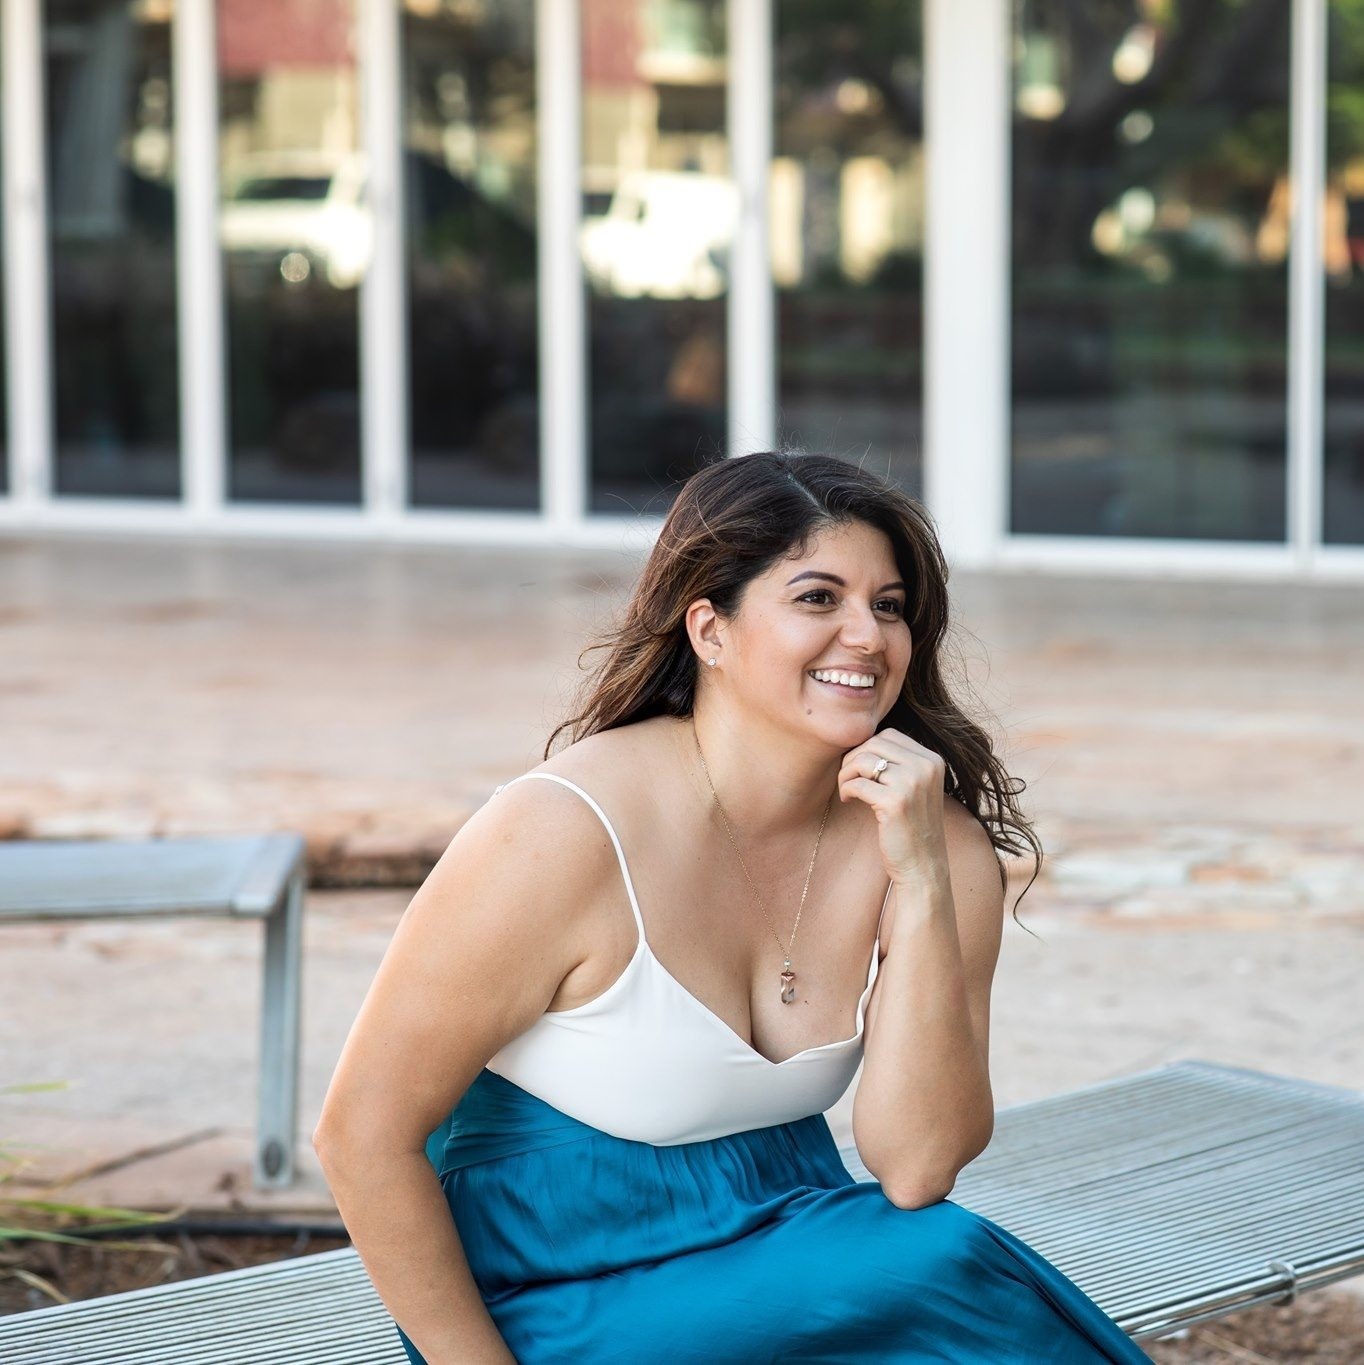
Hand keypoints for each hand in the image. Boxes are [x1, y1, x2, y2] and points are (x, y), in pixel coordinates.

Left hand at [837, 728, 947, 883]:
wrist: (924, 865)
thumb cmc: (913, 826)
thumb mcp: (916, 787)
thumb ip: (900, 763)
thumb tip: (863, 741)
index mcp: (933, 760)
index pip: (889, 735)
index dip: (867, 747)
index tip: (860, 768)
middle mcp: (926, 767)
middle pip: (874, 743)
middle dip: (853, 758)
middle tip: (848, 778)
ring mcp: (912, 784)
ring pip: (863, 760)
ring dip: (846, 773)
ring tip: (847, 790)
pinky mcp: (895, 802)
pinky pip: (858, 783)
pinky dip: (846, 790)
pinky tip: (849, 800)